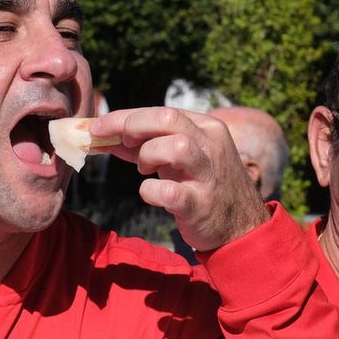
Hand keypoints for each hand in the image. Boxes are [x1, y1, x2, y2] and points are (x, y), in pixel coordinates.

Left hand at [91, 107, 269, 251]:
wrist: (240, 227)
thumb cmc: (202, 185)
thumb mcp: (181, 158)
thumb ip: (146, 145)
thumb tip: (105, 136)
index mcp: (206, 128)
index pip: (161, 111)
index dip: (125, 116)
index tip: (98, 125)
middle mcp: (210, 146)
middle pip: (168, 119)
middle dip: (134, 126)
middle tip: (121, 143)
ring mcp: (208, 175)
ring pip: (176, 147)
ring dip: (148, 155)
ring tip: (145, 169)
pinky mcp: (201, 205)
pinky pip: (170, 192)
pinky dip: (150, 191)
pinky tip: (150, 194)